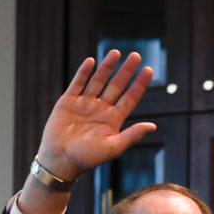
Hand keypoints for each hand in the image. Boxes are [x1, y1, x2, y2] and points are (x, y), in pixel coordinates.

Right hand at [36, 50, 155, 182]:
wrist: (60, 160)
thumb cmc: (88, 158)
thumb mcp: (113, 147)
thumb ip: (132, 135)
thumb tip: (153, 126)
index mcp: (113, 120)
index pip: (130, 98)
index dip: (139, 84)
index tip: (149, 70)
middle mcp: (101, 110)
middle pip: (117, 85)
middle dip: (126, 71)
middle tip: (136, 55)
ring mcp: (84, 104)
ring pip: (98, 81)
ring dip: (107, 67)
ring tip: (116, 53)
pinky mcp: (68, 102)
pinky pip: (77, 83)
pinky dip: (84, 73)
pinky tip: (92, 61)